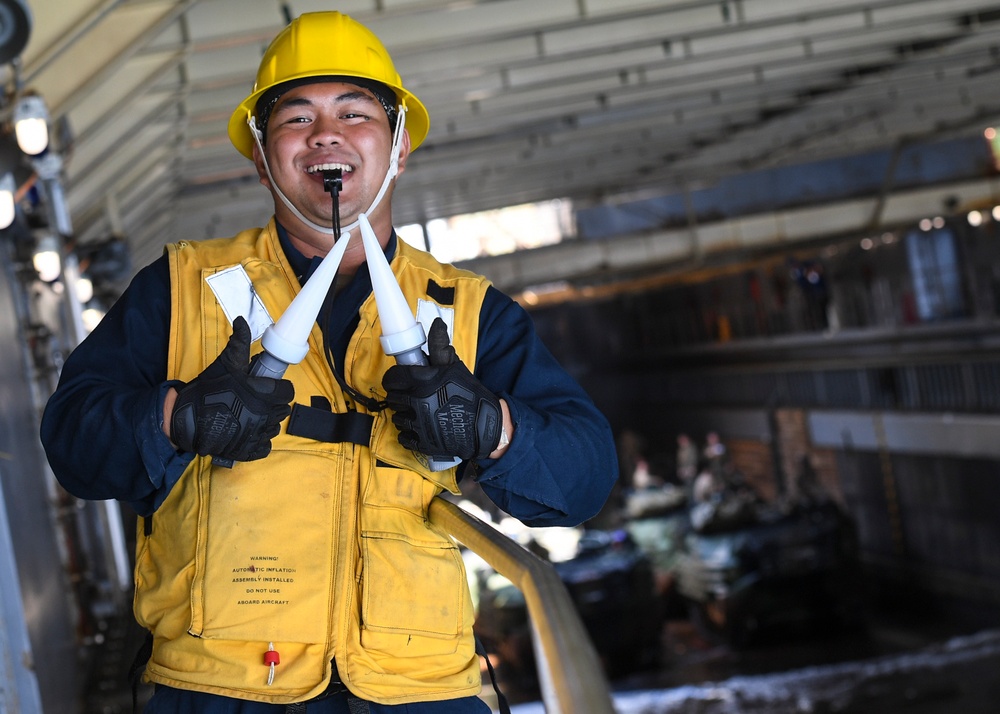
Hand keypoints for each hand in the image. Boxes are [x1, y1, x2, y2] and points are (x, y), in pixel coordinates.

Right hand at [170, 316, 293, 460]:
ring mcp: (255, 435)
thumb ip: (238, 342)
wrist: (183, 420)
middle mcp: (262, 416)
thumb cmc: (205, 391)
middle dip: (272, 404)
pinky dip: (258, 441)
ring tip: (249, 415)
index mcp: (261, 394)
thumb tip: (242, 320)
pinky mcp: (247, 451)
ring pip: (274, 428)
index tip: (270, 387)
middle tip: (256, 399)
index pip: (287, 392)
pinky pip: (265, 447)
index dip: (280, 388)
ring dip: (266, 422)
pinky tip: (247, 432)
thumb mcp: (224, 364)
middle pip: (282, 410)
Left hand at [382, 318, 501, 460]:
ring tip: (417, 412)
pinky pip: (403, 437)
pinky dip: (408, 434)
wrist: (485, 425)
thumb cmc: (469, 393)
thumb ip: (440, 346)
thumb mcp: (455, 366)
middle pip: (391, 399)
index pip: (391, 379)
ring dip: (404, 415)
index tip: (399, 380)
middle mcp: (417, 401)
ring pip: (397, 418)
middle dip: (399, 396)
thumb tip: (436, 323)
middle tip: (410, 396)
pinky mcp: (422, 442)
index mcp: (422, 380)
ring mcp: (419, 423)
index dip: (394, 379)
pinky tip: (418, 428)